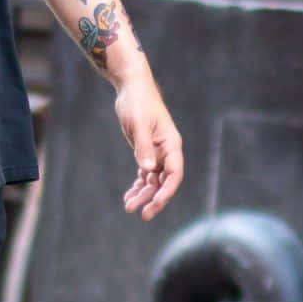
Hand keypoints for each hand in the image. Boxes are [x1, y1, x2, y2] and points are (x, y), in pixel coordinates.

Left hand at [113, 75, 183, 221]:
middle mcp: (167, 151)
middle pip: (164, 182)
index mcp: (171, 145)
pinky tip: (129, 195)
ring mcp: (157, 152)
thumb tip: (147, 171)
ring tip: (128, 207)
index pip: (174, 174)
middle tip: (139, 213)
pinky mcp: (146, 152)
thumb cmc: (137, 102)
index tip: (153, 205)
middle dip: (152, 198)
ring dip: (143, 194)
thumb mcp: (139, 124)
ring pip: (153, 180)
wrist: (131, 88)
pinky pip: (145, 174)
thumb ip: (143, 147)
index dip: (166, 192)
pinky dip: (138, 185)